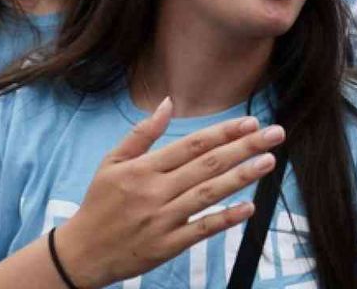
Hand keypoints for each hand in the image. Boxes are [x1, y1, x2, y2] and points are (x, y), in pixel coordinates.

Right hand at [52, 98, 283, 287]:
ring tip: (269, 161)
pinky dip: (225, 218)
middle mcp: (154, 192)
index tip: (250, 122)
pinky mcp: (167, 246)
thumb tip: (167, 103)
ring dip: (241, 177)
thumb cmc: (99, 204)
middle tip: (275, 135)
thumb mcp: (111, 163)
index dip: (223, 132)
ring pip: (208, 194)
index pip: (191, 145)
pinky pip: (201, 230)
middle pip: (207, 165)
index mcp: (143, 169)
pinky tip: (249, 207)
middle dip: (244, 148)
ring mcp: (162, 220)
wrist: (81, 253)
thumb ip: (141, 134)